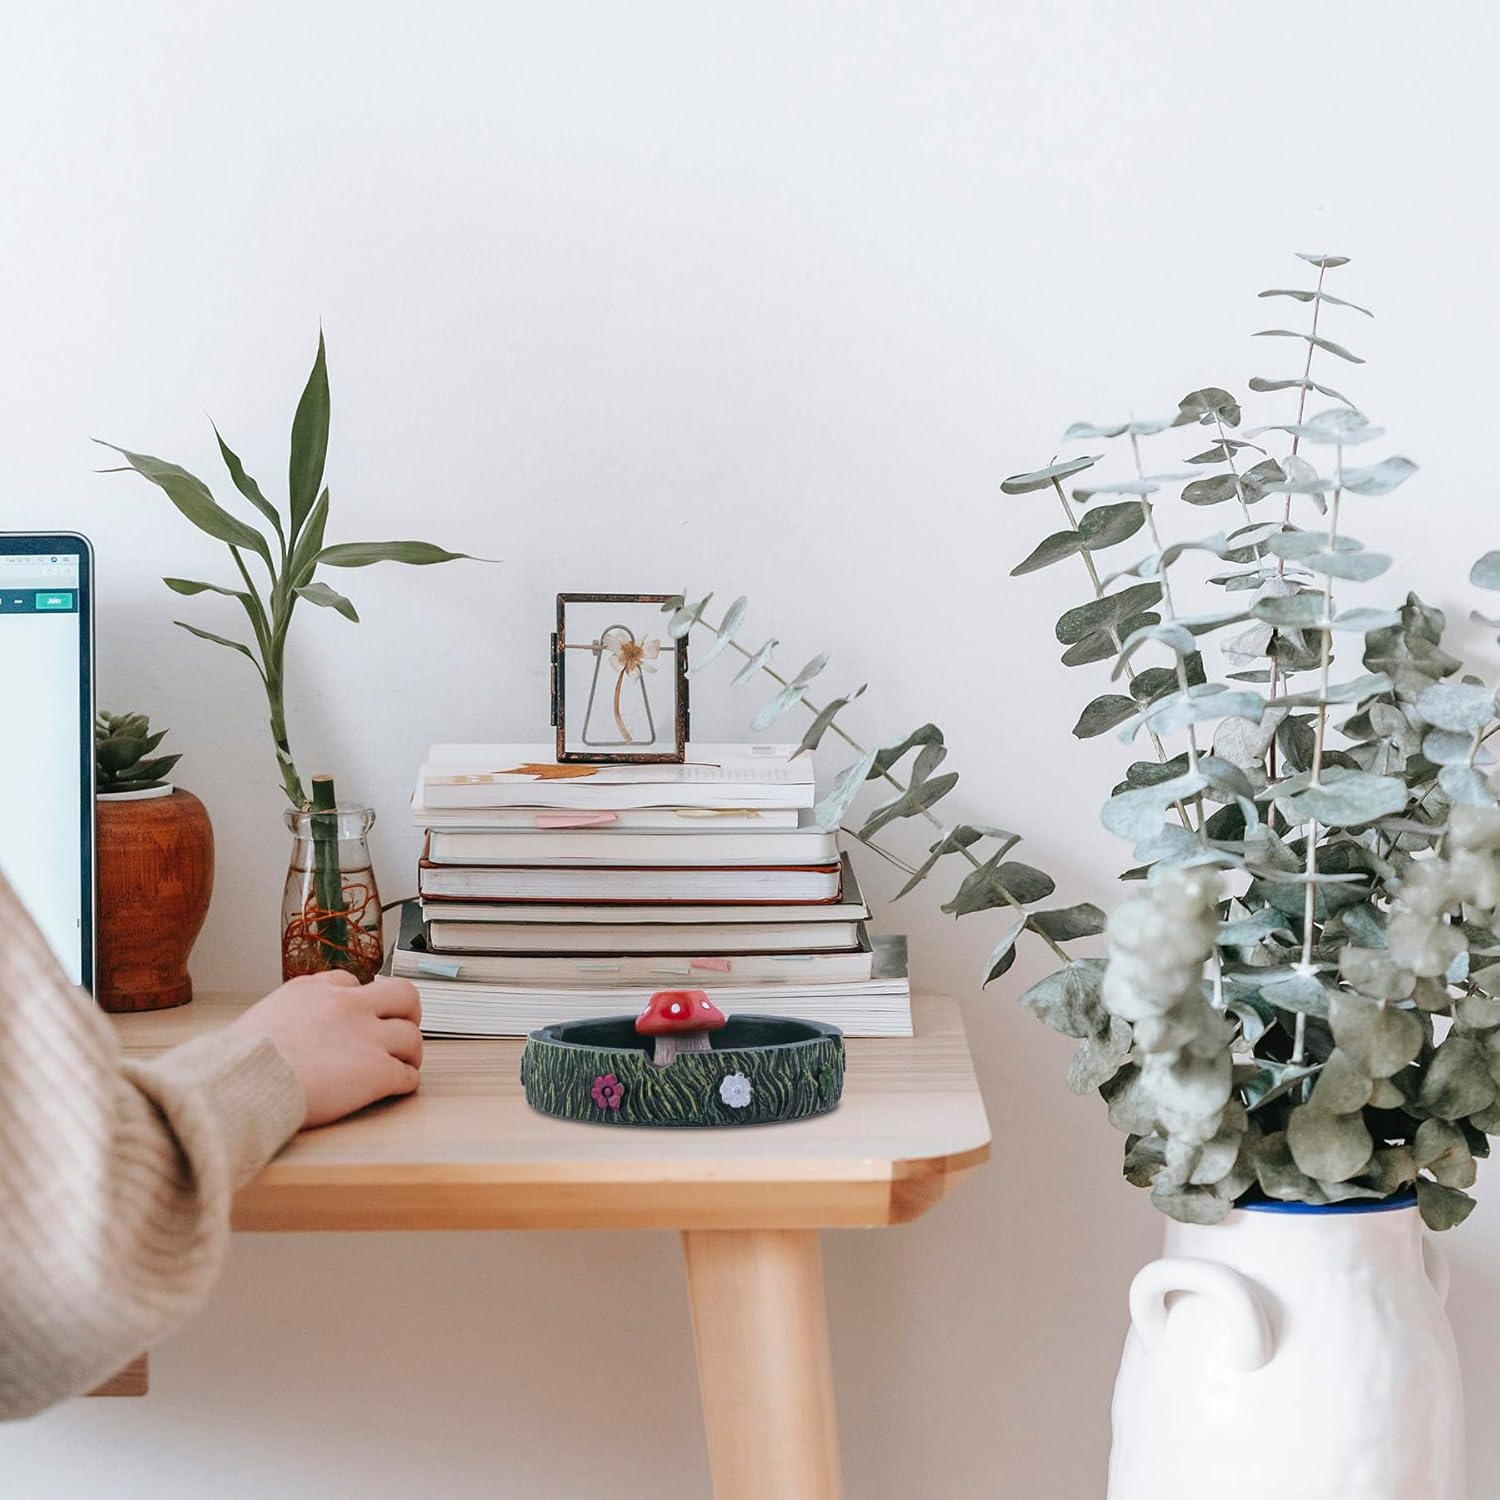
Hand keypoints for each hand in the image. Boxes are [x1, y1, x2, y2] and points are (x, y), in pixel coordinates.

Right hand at [230, 971, 422, 1127]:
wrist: (244, 1081)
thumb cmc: (240, 1060)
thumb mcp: (263, 1016)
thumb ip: (291, 1013)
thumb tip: (293, 1028)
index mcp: (316, 990)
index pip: (353, 982)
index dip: (361, 1000)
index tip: (361, 1013)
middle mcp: (348, 1006)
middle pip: (403, 995)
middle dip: (408, 1012)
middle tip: (403, 1026)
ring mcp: (367, 1037)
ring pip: (412, 1036)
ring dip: (409, 1052)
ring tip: (403, 1063)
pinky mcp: (377, 1071)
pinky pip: (407, 1074)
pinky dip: (406, 1081)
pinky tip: (397, 1087)